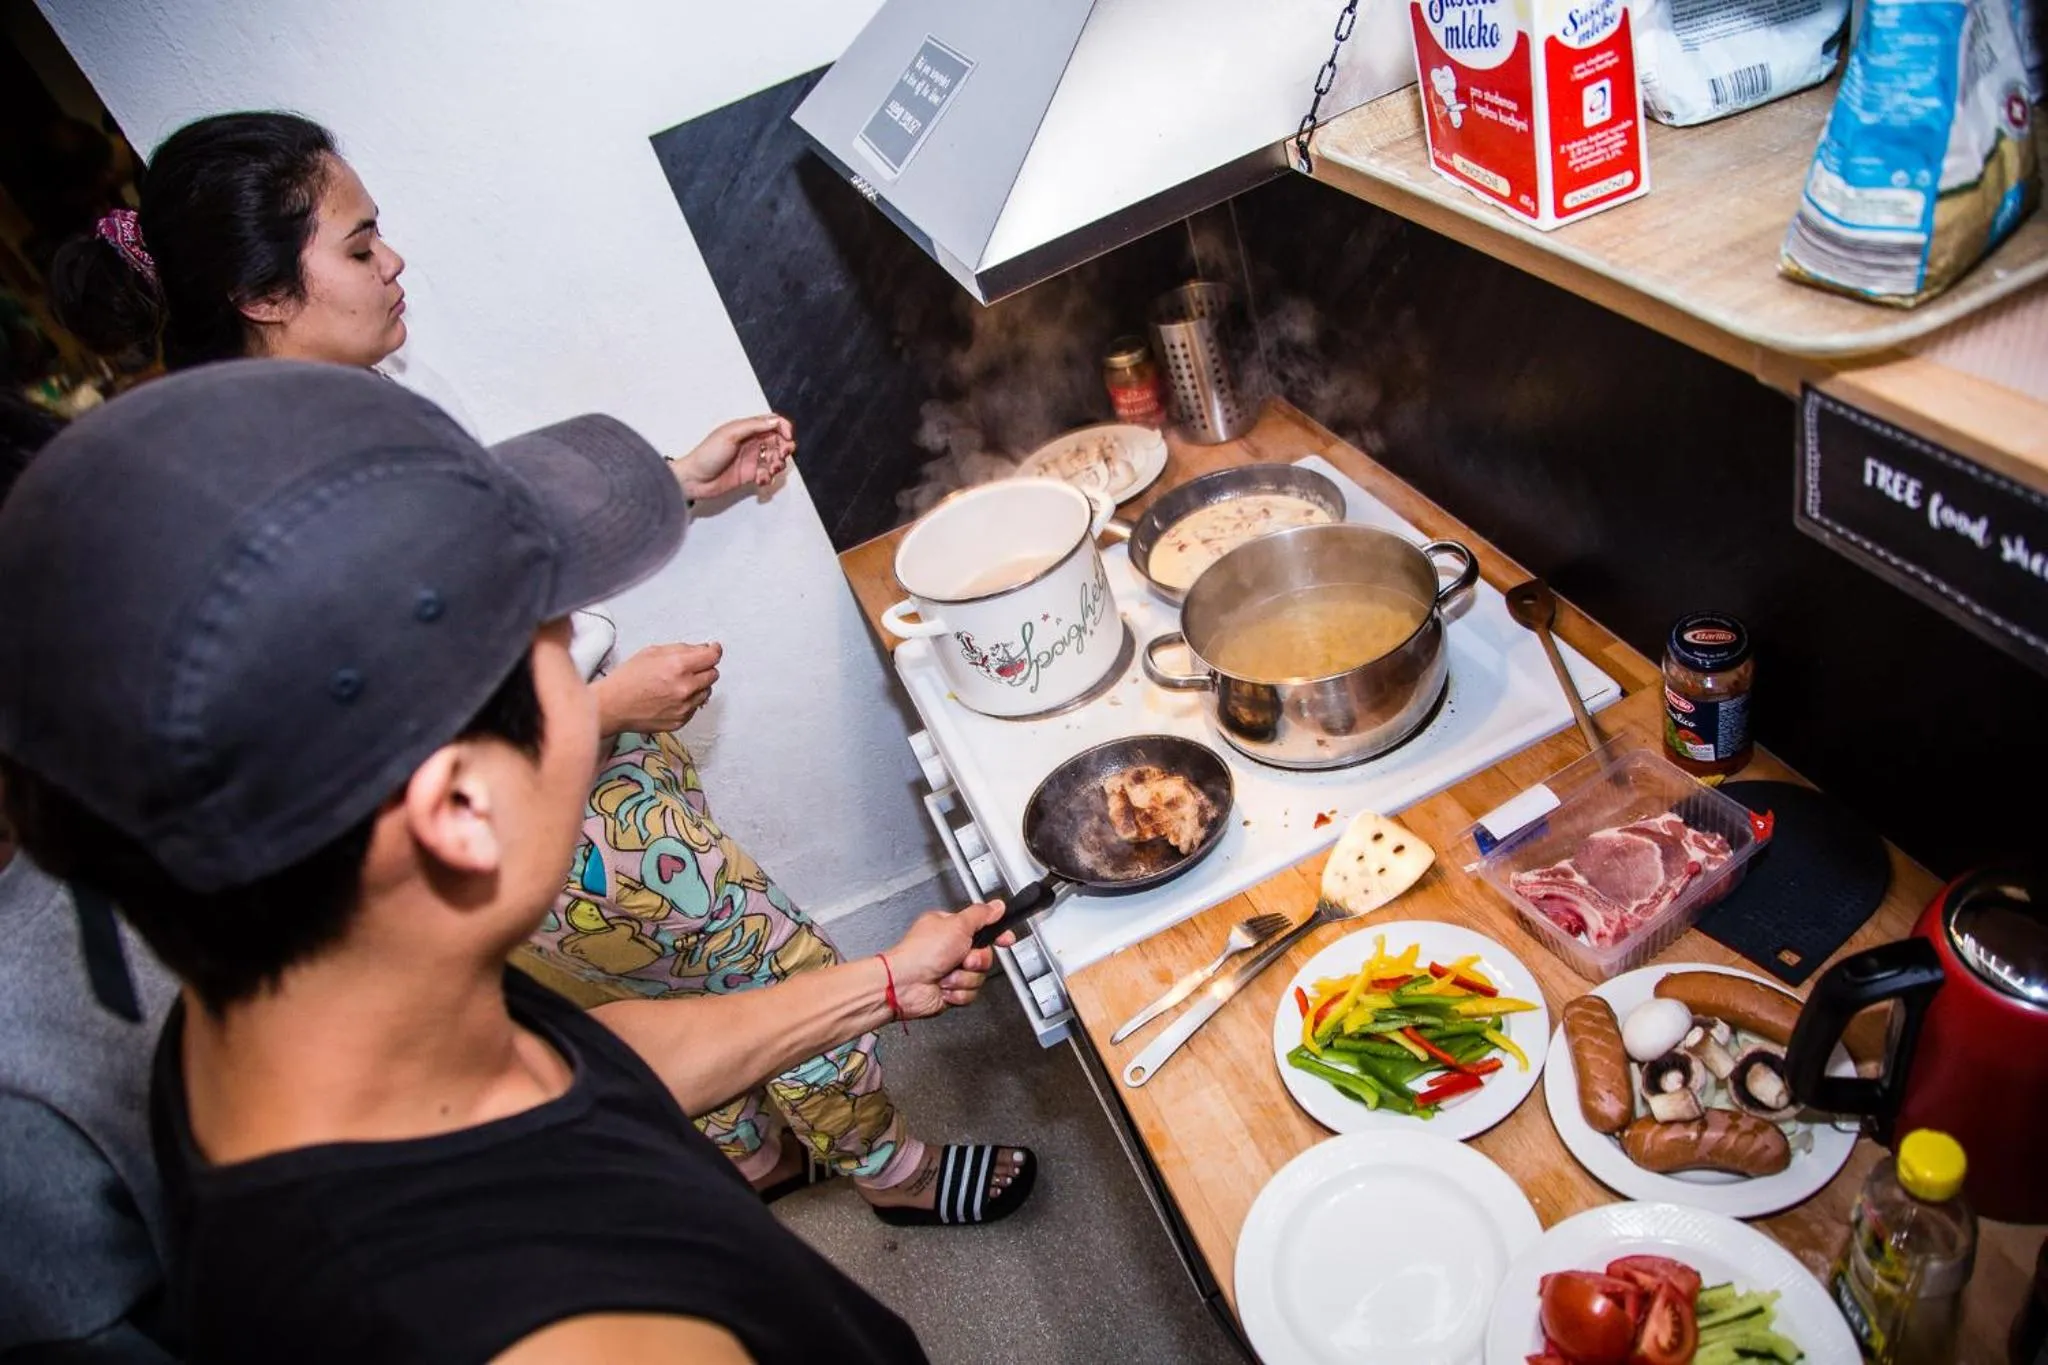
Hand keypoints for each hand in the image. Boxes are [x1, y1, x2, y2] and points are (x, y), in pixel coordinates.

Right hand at [592, 642, 720, 736]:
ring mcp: (684, 707)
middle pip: (713, 675)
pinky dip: (688, 701)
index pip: (712, 657)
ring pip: (706, 692)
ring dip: (697, 686)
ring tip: (676, 684)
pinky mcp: (681, 721)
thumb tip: (701, 649)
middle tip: (689, 667)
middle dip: (704, 668)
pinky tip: (670, 698)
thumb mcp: (652, 652)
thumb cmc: (627, 679)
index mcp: (678, 666)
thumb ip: (681, 649)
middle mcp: (685, 688)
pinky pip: (694, 708)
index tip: (713, 649)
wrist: (612, 706)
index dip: (714, 651)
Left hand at [672, 414, 793, 501]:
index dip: (783, 428)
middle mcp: (750, 443)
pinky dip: (768, 477)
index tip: (787, 437)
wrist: (694, 479)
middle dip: (784, 448)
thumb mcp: (730, 434)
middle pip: (777, 441)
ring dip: (777, 464)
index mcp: (746, 429)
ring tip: (771, 469)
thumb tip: (774, 421)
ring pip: (775, 459)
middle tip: (781, 455)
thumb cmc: (706, 455)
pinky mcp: (750, 475)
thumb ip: (754, 426)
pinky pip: (767, 474)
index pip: (772, 423)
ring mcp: (751, 459)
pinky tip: (760, 479)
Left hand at [881, 902, 1011, 1018]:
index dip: (996, 935)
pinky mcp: (950, 990)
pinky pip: (969, 993)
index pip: (982, 928)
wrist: (903, 985)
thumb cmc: (920, 953)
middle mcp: (950, 948)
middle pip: (984, 955)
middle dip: (976, 960)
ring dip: (964, 978)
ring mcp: (950, 970)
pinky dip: (958, 992)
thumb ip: (980, 915)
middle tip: (963, 959)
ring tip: (947, 974)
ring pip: (978, 976)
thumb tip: (996, 906)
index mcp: (949, 928)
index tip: (1006, 939)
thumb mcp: (956, 925)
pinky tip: (943, 987)